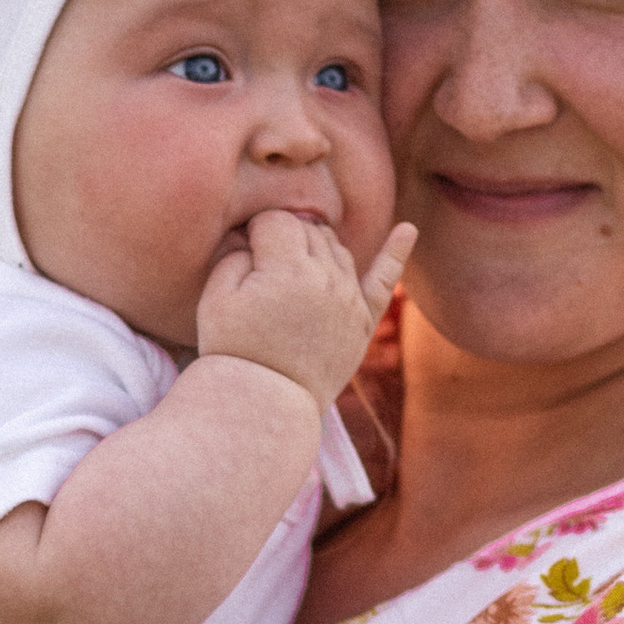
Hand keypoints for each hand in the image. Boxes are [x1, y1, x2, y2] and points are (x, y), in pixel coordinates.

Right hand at [198, 210, 415, 406]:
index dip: (255, 232)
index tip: (243, 255)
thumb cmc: (233, 350)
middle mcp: (327, 278)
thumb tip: (254, 237)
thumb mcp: (215, 297)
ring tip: (291, 272)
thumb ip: (234, 254)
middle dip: (283, 238)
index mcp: (288, 268)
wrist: (264, 403)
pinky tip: (408, 230)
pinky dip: (397, 253)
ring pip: (337, 249)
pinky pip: (385, 280)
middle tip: (261, 270)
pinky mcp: (363, 322)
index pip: (277, 220)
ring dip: (315, 249)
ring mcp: (350, 299)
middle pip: (308, 230)